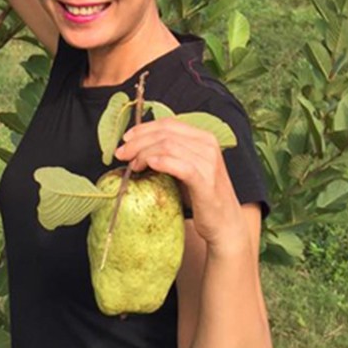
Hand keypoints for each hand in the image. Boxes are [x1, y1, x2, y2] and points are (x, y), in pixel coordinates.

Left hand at [114, 118, 248, 251]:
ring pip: (169, 146)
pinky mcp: (206, 181)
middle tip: (122, 154)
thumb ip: (170, 154)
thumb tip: (135, 147)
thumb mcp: (186, 168)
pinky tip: (148, 166)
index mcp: (204, 137)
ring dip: (144, 153)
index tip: (125, 139)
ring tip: (133, 165)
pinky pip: (180, 165)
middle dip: (138, 141)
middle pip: (165, 133)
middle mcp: (208, 145)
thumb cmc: (201, 196)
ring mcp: (209, 162)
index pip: (168, 124)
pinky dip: (161, 162)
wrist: (225, 224)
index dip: (144, 129)